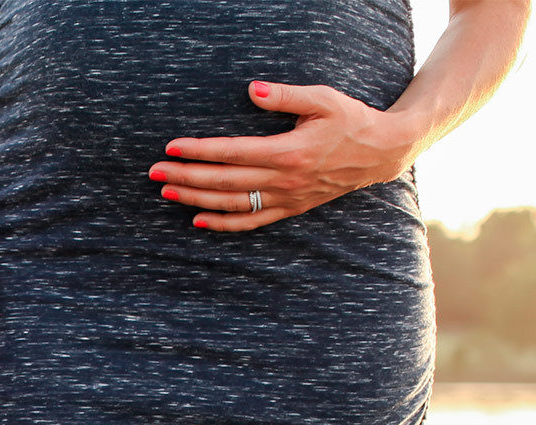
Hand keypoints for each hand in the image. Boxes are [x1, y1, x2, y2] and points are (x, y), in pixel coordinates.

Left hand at [150, 80, 420, 231]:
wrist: (381, 152)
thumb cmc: (350, 120)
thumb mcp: (323, 100)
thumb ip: (285, 96)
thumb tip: (252, 90)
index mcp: (289, 152)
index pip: (233, 152)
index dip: (200, 151)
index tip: (172, 147)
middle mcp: (284, 180)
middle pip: (225, 181)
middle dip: (187, 176)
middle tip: (155, 171)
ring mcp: (287, 198)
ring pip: (233, 203)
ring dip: (197, 198)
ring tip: (167, 190)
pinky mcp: (291, 209)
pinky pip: (252, 221)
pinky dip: (224, 223)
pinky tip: (198, 219)